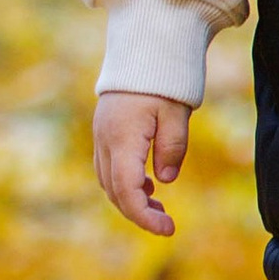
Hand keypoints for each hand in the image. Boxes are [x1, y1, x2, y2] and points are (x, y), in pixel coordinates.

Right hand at [95, 93, 190, 237]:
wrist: (143, 50)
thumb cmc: (164, 79)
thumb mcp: (176, 113)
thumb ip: (172, 147)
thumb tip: (164, 181)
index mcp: (123, 139)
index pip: (127, 191)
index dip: (145, 216)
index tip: (168, 230)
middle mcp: (105, 141)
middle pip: (115, 192)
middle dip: (139, 212)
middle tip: (168, 224)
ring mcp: (101, 137)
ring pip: (108, 182)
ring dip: (130, 199)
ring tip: (159, 207)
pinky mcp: (105, 133)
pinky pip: (108, 168)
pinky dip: (124, 183)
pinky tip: (148, 185)